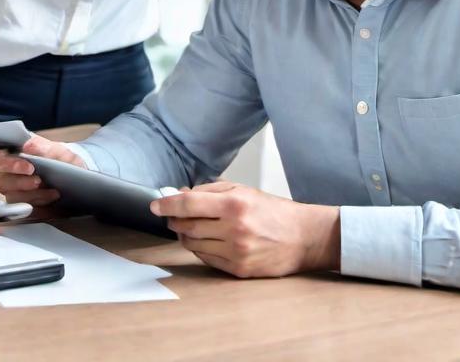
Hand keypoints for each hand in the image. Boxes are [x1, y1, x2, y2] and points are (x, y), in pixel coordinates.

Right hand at [0, 135, 84, 205]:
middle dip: (21, 183)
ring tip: (52, 190)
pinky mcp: (21, 205)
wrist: (68, 177)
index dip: (8, 164)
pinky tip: (51, 196)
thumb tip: (28, 145)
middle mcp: (5, 174)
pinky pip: (24, 209)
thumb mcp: (56, 150)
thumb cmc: (58, 160)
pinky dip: (39, 203)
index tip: (30, 167)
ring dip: (33, 195)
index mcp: (7, 154)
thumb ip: (43, 146)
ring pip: (12, 197)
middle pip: (1, 181)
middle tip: (39, 181)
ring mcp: (11, 191)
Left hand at [151, 181, 339, 277]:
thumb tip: (178, 195)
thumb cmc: (272, 211)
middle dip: (174, 220)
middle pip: (186, 226)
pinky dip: (201, 249)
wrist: (304, 238)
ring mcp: (236, 252)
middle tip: (173, 216)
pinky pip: (206, 259)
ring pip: (193, 244)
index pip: (188, 204)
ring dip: (186, 235)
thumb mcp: (243, 190)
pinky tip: (209, 241)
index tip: (156, 206)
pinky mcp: (238, 270)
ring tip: (194, 228)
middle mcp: (234, 229)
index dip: (167, 205)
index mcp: (235, 205)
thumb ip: (209, 191)